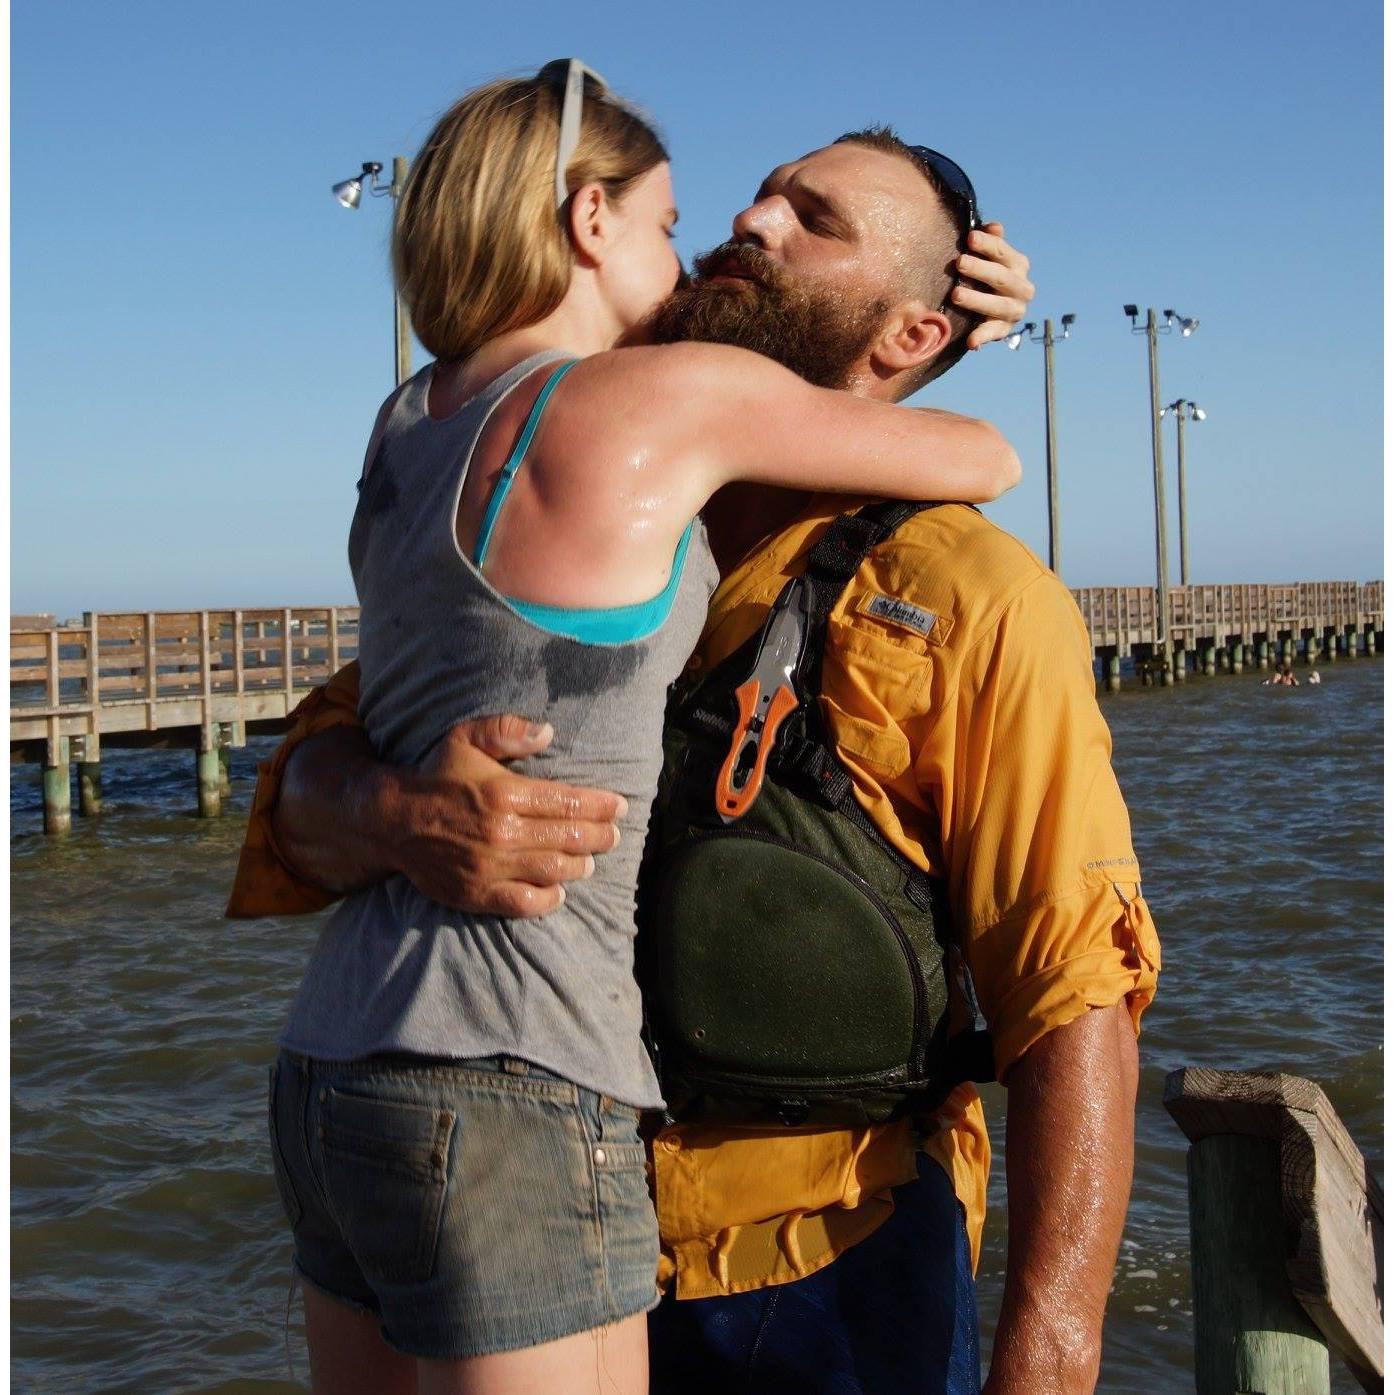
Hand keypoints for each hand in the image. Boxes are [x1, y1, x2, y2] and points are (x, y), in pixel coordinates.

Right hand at [386, 715, 627, 917]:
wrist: (390, 819)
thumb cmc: (434, 775)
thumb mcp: (465, 737)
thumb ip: (507, 729)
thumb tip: (548, 731)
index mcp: (504, 792)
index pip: (569, 802)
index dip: (601, 806)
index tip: (620, 807)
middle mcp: (502, 832)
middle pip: (569, 837)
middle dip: (600, 836)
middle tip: (614, 835)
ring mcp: (490, 866)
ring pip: (553, 870)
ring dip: (580, 865)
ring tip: (591, 859)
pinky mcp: (477, 892)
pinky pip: (524, 902)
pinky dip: (548, 899)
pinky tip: (559, 891)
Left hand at [952, 222, 1035, 349]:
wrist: (995, 308)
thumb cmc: (987, 274)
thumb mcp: (990, 257)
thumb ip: (992, 241)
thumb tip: (994, 226)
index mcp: (1018, 265)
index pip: (1003, 252)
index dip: (987, 244)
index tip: (969, 238)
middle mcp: (1022, 287)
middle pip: (1001, 277)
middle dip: (980, 269)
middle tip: (959, 263)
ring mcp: (1015, 310)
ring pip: (998, 305)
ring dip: (977, 300)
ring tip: (956, 294)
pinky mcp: (1004, 330)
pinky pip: (994, 334)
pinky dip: (982, 337)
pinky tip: (970, 342)